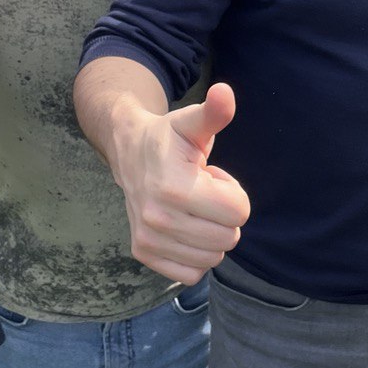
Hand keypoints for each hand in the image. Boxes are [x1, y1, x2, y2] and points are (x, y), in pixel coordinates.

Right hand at [116, 83, 250, 282]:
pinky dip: (195, 254)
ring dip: (209, 233)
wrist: (128, 150)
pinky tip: (183, 226)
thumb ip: (214, 113)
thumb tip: (225, 93)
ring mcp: (148, 239)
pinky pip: (192, 274)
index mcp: (174, 188)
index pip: (239, 212)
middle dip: (223, 214)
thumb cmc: (169, 137)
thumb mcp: (193, 122)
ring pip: (213, 258)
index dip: (232, 191)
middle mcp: (157, 219)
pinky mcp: (144, 253)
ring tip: (191, 206)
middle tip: (201, 191)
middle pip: (229, 238)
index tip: (210, 176)